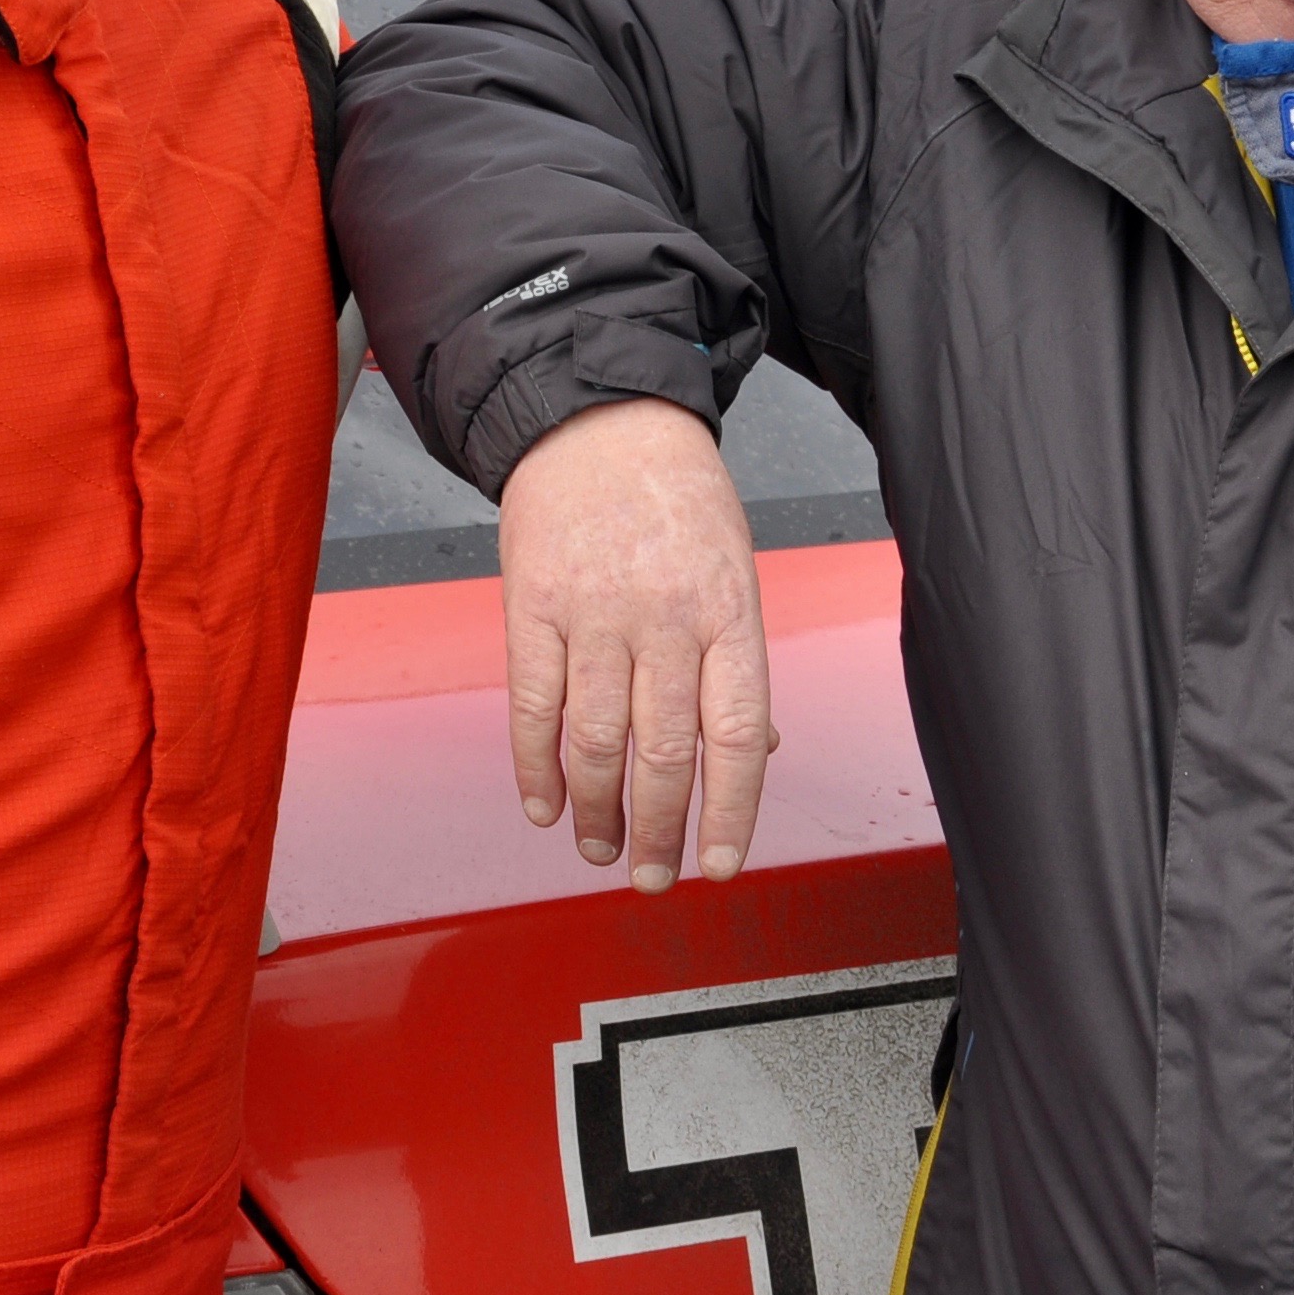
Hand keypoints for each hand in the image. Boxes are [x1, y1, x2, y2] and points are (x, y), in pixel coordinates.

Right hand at [498, 397, 774, 890]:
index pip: (740, 735)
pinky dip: (534, 768)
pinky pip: (532, 707)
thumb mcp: (734, 568)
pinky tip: (542, 805)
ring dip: (596, 812)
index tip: (719, 865)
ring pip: (595, 743)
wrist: (596, 417)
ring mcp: (594, 613)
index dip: (731, 812)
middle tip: (654, 876)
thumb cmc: (675, 495)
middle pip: (666, 753)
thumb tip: (761, 750)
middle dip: (661, 832)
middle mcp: (665, 616)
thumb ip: (737, 662)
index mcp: (728, 610)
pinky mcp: (532, 607)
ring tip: (600, 847)